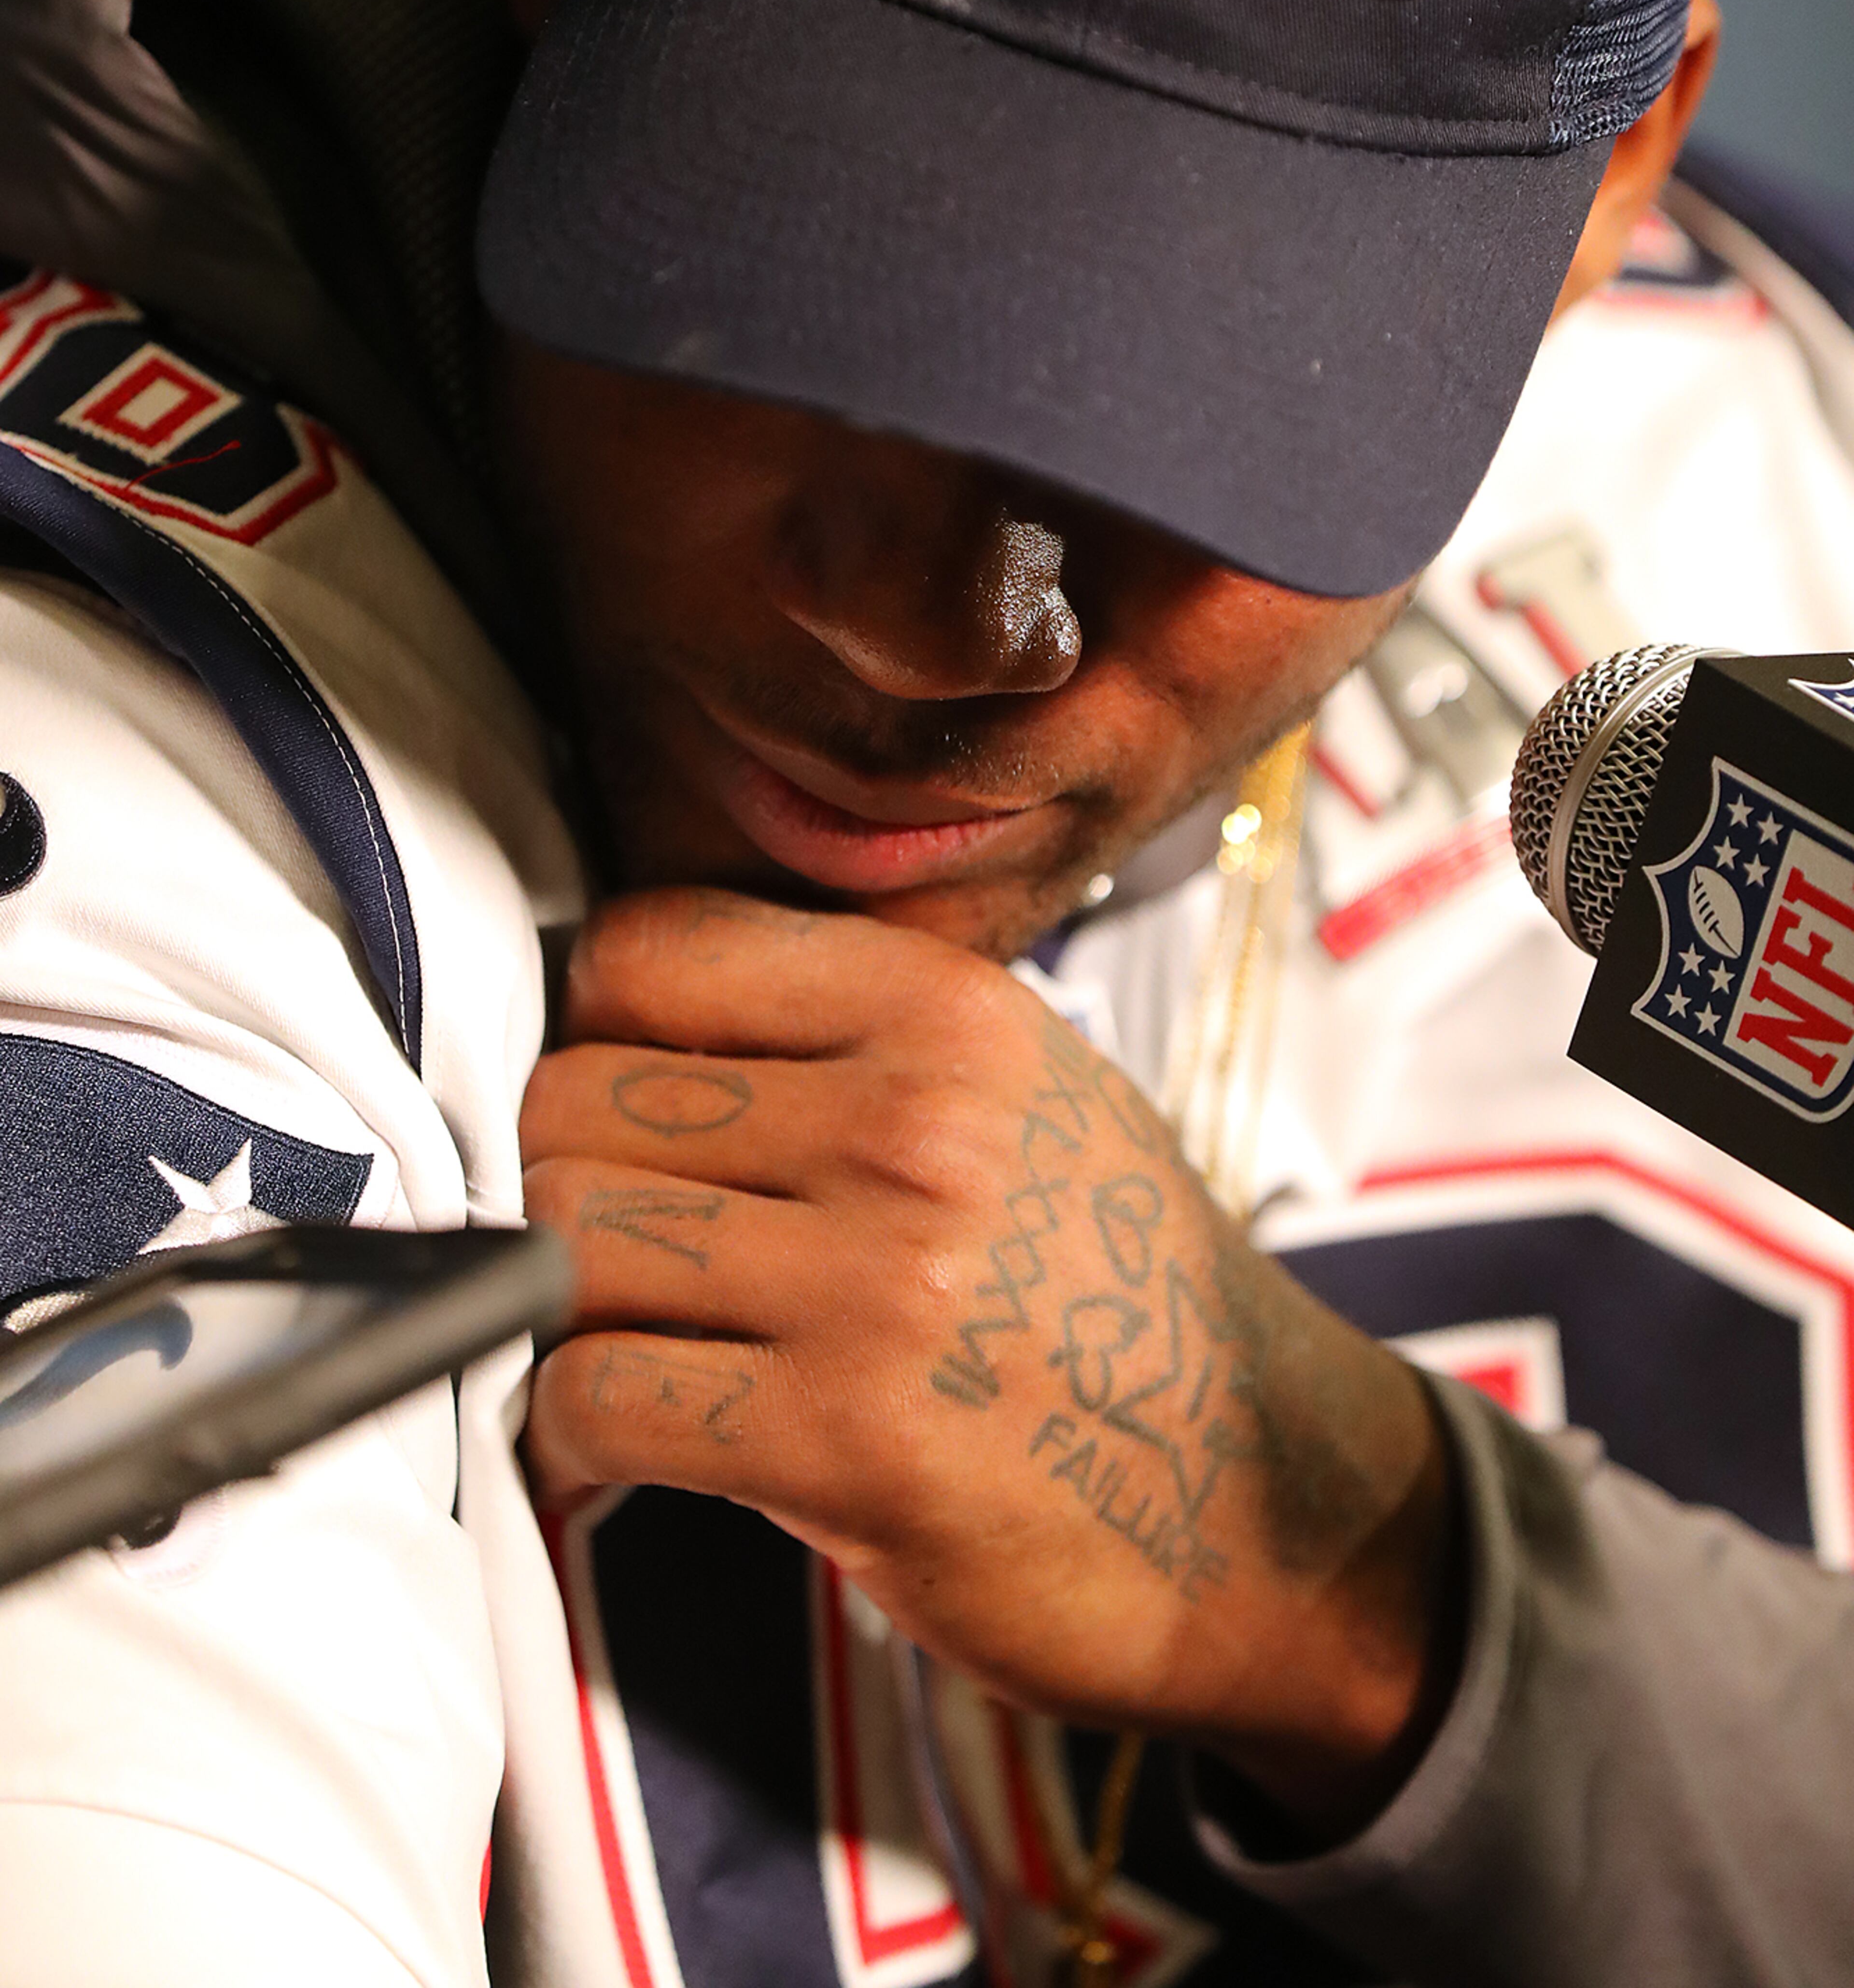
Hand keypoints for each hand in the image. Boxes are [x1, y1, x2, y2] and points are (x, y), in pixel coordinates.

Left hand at [520, 892, 1457, 1832]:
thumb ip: (849, 1036)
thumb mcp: (1026, 1094)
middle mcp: (913, 1125)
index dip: (599, 1030)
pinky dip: (574, 1427)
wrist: (1264, 1499)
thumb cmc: (1123, 1295)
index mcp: (948, 1012)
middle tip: (613, 1242)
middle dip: (568, 1177)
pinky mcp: (845, 1441)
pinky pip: (598, 1395)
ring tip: (619, 1334)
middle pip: (580, 1098)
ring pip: (570, 1240)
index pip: (645, 949)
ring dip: (562, 1304)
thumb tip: (631, 1016)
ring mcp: (880, 1283)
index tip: (623, 1101)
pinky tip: (625, 1436)